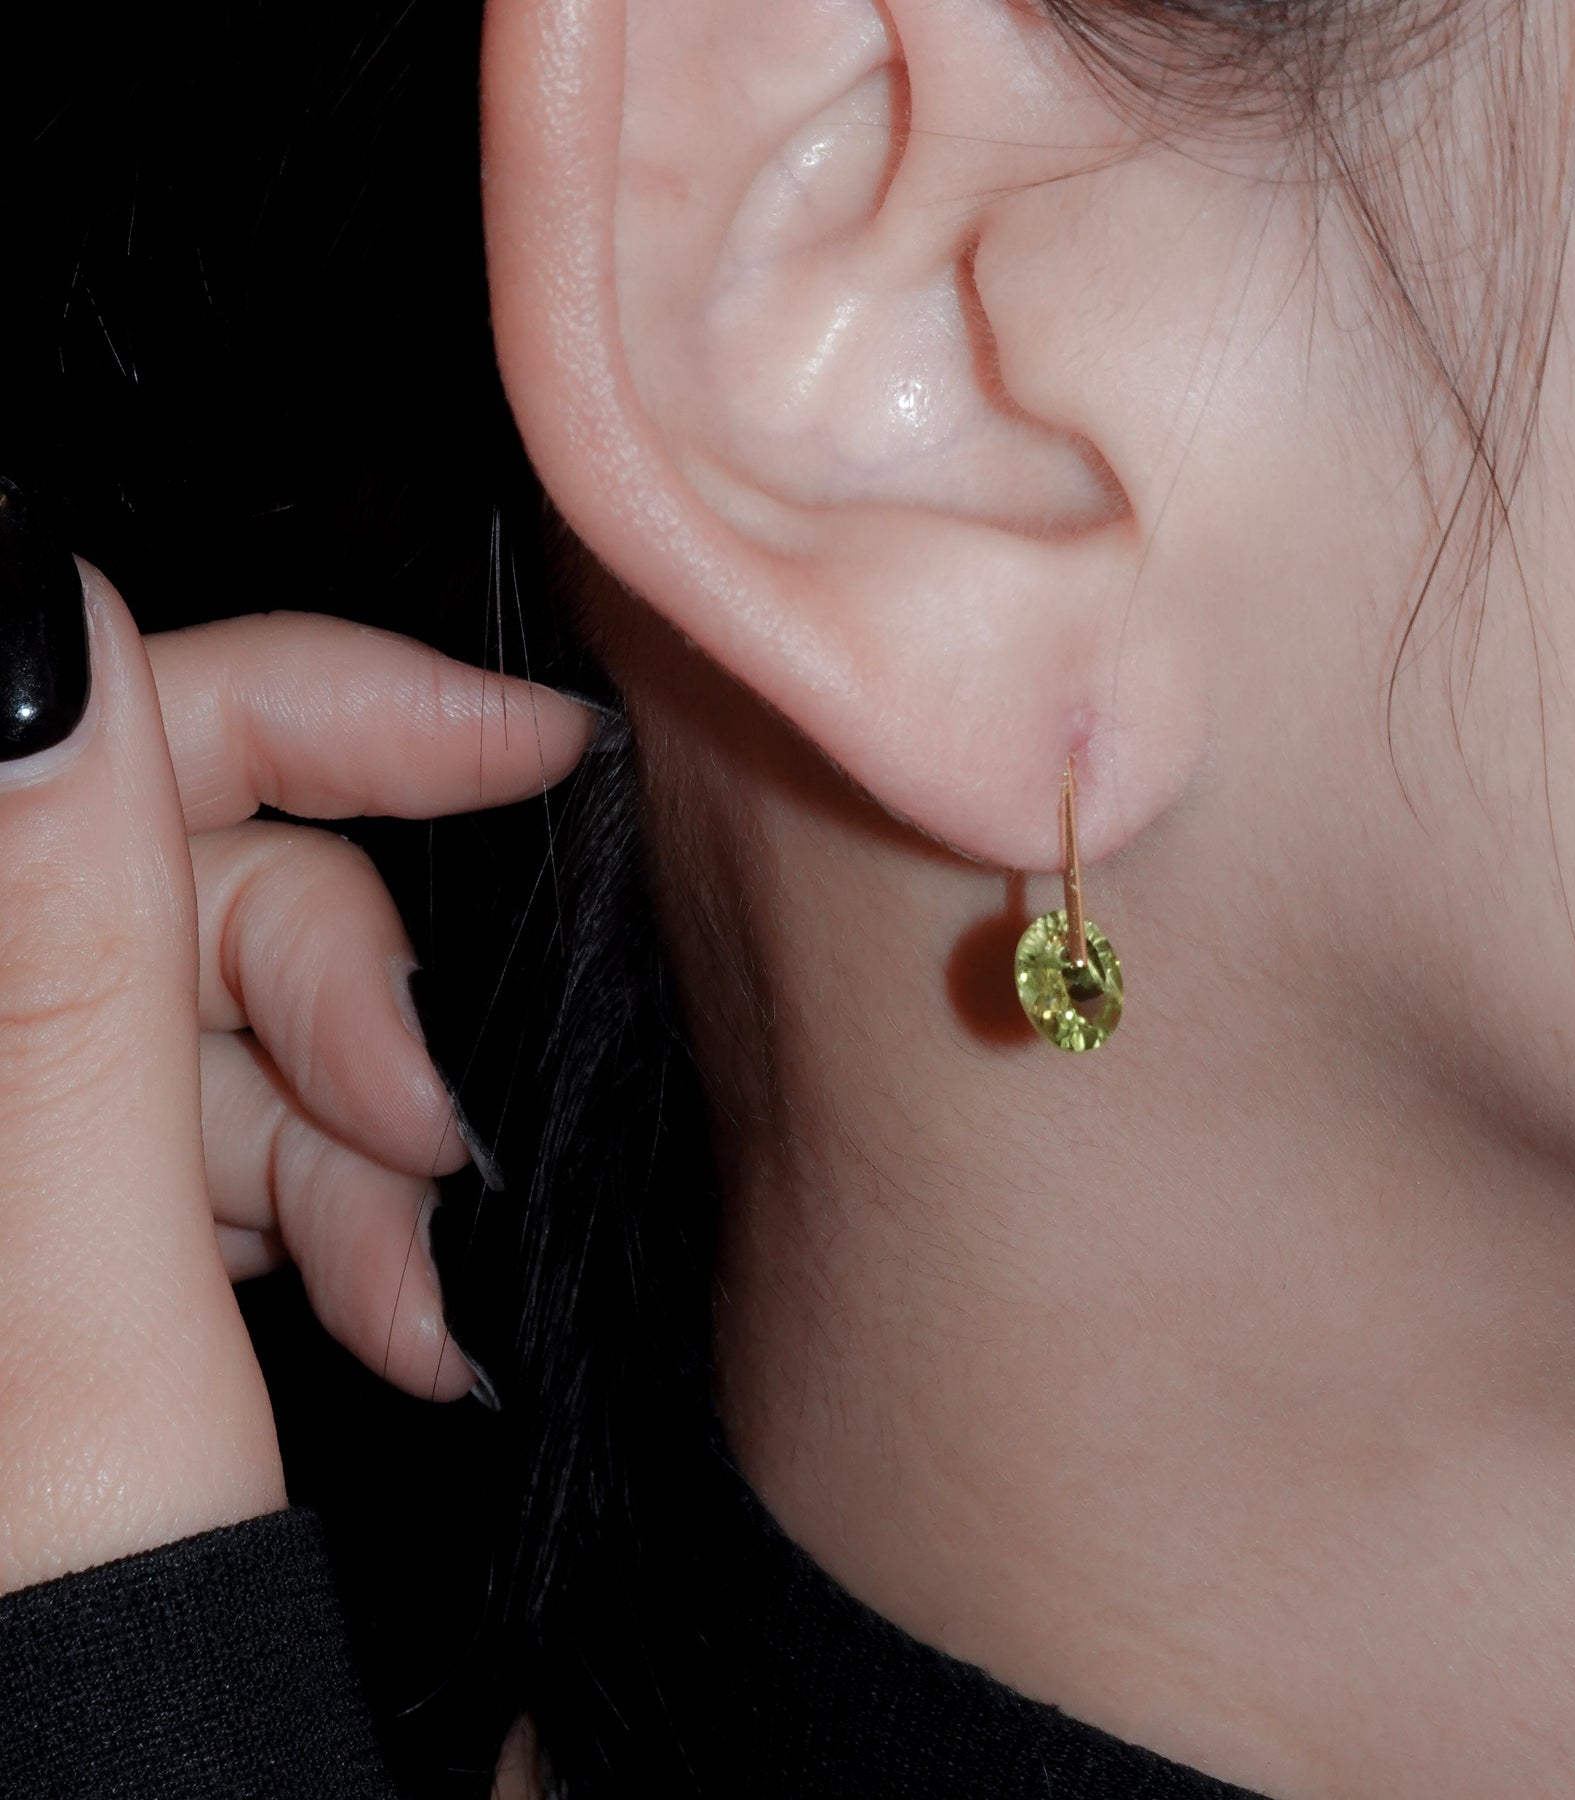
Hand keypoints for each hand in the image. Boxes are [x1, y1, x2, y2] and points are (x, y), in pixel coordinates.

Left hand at [0, 481, 592, 1592]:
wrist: (169, 1799)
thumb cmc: (94, 1689)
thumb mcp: (86, 1333)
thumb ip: (66, 981)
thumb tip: (55, 634)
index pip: (84, 748)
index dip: (303, 714)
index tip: (516, 737)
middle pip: (187, 885)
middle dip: (350, 999)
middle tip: (435, 1129)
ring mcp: (33, 1148)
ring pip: (246, 1026)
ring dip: (372, 1146)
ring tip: (420, 1299)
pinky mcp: (103, 1218)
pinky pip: (258, 1136)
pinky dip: (355, 1207)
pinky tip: (403, 1317)